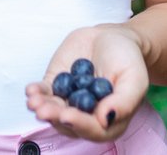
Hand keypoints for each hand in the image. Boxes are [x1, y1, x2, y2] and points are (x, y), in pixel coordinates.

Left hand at [24, 23, 149, 141]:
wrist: (112, 38)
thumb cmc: (127, 60)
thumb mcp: (134, 79)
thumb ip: (124, 102)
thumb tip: (105, 119)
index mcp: (109, 121)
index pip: (93, 129)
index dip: (79, 124)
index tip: (68, 115)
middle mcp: (87, 115)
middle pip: (68, 123)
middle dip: (55, 117)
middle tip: (44, 111)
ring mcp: (69, 101)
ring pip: (53, 110)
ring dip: (42, 108)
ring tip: (34, 101)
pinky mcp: (56, 86)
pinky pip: (44, 93)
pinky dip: (36, 93)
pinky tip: (31, 90)